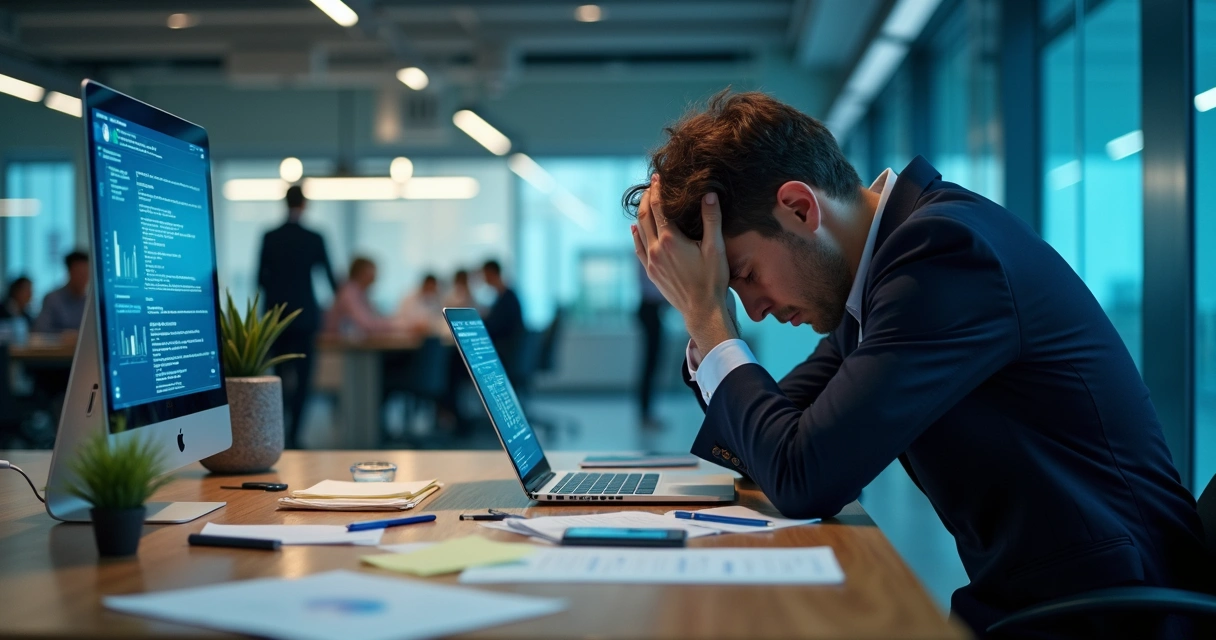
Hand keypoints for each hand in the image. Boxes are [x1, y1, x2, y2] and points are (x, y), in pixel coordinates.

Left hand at [631, 175, 737, 352]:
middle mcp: (656, 249)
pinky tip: (635, 230)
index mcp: (671, 240)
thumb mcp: (715, 247)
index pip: (658, 207)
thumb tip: (709, 194)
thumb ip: (711, 219)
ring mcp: (651, 263)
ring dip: (640, 215)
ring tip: (645, 203)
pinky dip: (635, 236)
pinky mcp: (651, 273)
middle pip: (644, 216)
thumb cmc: (713, 280)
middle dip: (646, 199)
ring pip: (639, 232)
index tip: (657, 178)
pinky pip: (638, 250)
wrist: (703, 310)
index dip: (657, 190)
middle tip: (651, 186)